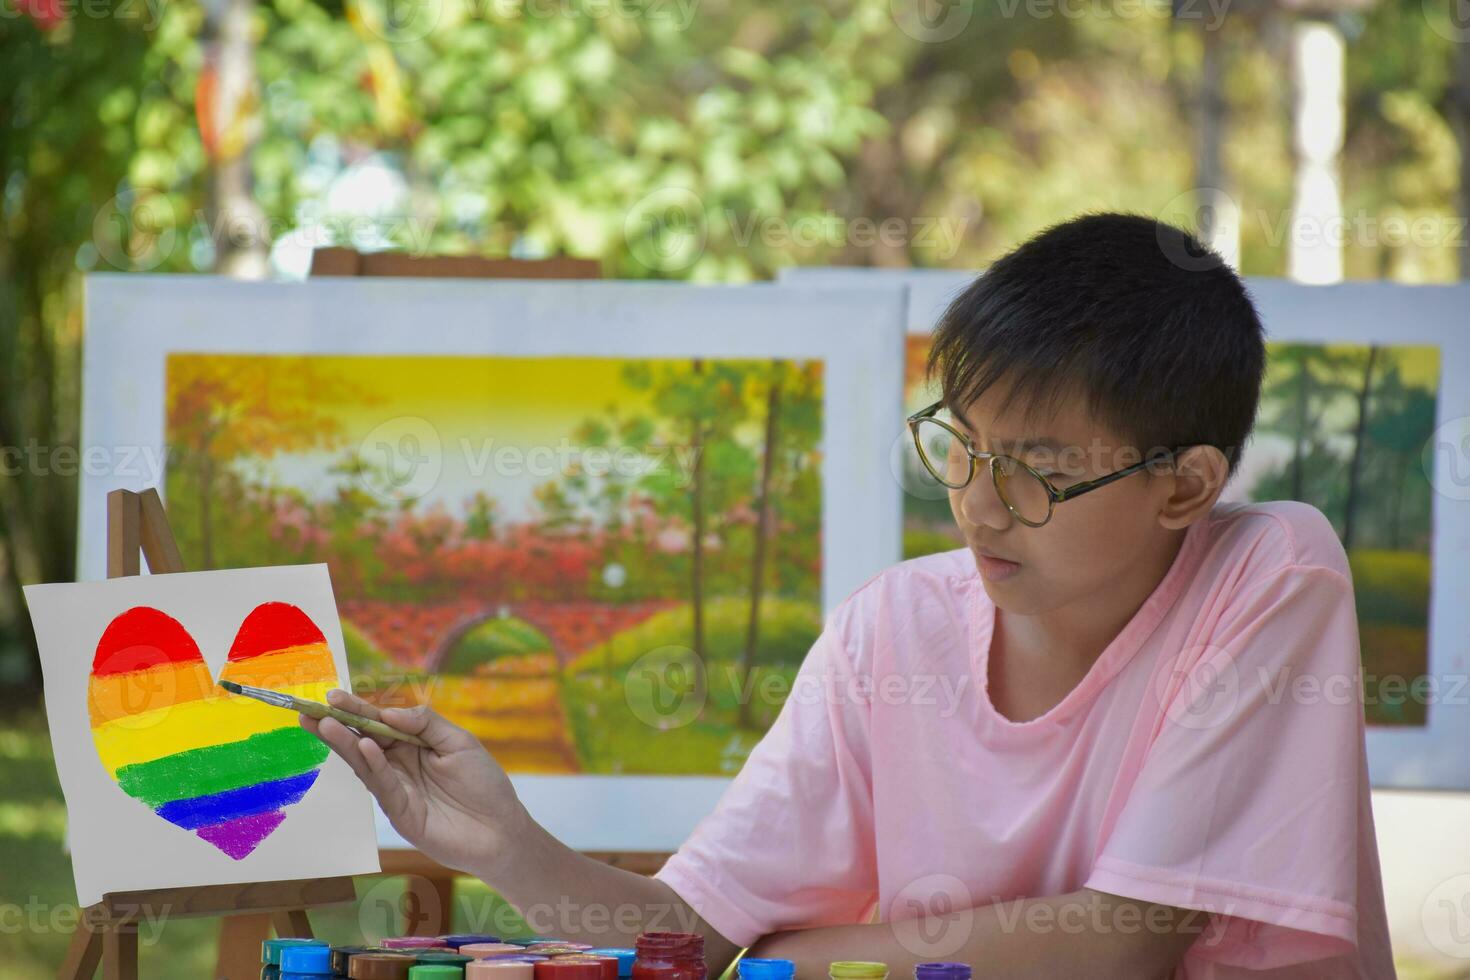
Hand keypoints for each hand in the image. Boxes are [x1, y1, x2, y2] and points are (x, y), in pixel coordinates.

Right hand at [301, 688, 526, 876]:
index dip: (357, 709)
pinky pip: (383, 784)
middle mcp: (400, 765)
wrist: (501, 831)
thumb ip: (426, 723)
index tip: (332, 696)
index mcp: (413, 745)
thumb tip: (389, 711)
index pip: (378, 723)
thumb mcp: (460, 742)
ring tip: (326, 724)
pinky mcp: (400, 812)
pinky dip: (373, 764)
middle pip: (363, 741)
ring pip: (365, 763)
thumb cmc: (484, 784)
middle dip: (336, 726)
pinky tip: (364, 746)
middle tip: (310, 711)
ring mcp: (397, 790)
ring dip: (345, 743)